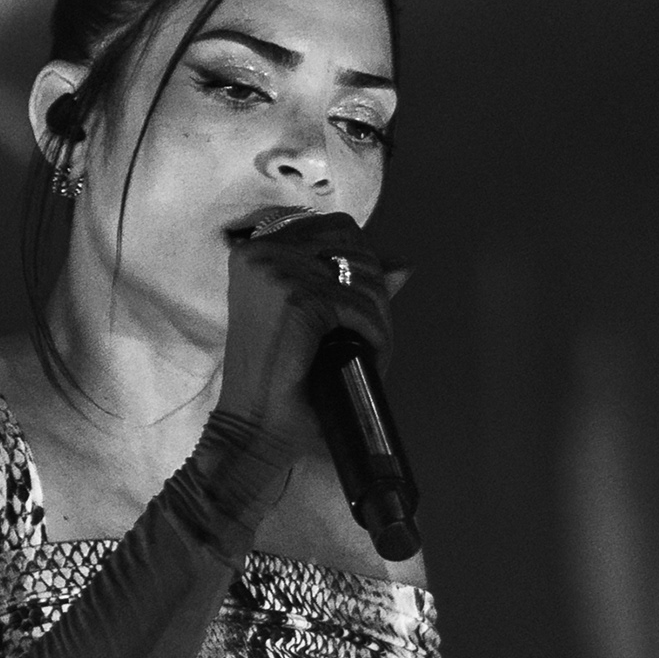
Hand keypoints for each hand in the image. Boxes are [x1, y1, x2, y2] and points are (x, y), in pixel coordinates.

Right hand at [199, 210, 398, 514]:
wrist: (254, 428)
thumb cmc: (284, 380)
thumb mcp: (321, 323)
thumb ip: (357, 287)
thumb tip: (404, 263)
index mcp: (259, 250)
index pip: (338, 229)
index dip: (365, 264)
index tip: (366, 306)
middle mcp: (262, 251)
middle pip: (356, 246)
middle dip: (376, 291)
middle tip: (370, 336)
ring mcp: (276, 271)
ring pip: (363, 278)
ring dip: (379, 317)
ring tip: (368, 353)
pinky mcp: (296, 299)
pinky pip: (361, 308)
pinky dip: (375, 336)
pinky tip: (365, 360)